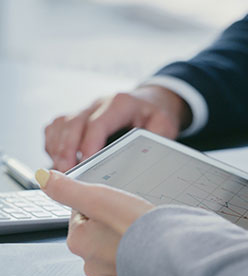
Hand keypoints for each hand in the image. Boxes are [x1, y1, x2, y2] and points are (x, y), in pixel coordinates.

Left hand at [35, 168, 153, 275]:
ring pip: (114, 246)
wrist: (170, 254)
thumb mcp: (99, 199)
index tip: (117, 206)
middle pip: (97, 230)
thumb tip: (44, 178)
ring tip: (140, 231)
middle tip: (131, 218)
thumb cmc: (136, 227)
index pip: (82, 213)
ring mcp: (110, 274)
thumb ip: (69, 189)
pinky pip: (128, 260)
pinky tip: (144, 246)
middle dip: (112, 222)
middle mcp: (89, 262)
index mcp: (78, 241)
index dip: (101, 204)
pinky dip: (134, 253)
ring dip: (124, 237)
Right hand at [45, 86, 191, 171]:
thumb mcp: (164, 125)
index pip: (98, 123)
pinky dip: (53, 142)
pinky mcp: (80, 116)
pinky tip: (57, 158)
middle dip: (67, 150)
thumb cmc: (156, 114)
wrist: (152, 101)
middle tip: (66, 173)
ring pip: (62, 123)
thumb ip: (154, 140)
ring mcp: (88, 108)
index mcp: (121, 104)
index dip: (88, 144)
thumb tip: (140, 160)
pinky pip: (58, 125)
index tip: (84, 164)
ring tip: (61, 170)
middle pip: (74, 123)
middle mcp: (100, 104)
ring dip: (57, 147)